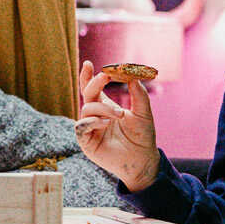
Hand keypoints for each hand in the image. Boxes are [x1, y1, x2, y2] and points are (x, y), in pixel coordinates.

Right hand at [74, 60, 159, 191]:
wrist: (143, 160)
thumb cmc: (143, 137)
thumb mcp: (143, 112)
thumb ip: (138, 94)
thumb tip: (133, 75)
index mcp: (106, 107)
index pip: (92, 88)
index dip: (88, 76)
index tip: (89, 64)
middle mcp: (95, 116)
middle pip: (87, 94)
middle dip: (95, 83)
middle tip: (106, 77)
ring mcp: (90, 129)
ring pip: (86, 109)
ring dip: (103, 108)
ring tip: (119, 115)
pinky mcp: (87, 142)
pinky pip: (81, 127)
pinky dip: (92, 122)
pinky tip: (104, 123)